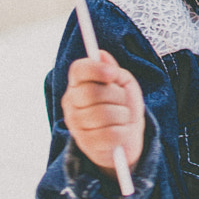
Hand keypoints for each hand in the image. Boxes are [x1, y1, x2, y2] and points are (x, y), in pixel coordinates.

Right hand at [61, 50, 144, 177]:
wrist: (127, 140)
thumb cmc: (123, 107)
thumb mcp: (123, 84)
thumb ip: (113, 70)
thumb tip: (101, 55)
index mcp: (78, 84)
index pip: (78, 70)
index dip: (95, 69)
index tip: (113, 74)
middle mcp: (71, 103)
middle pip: (92, 91)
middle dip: (117, 95)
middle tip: (122, 100)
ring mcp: (75, 124)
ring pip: (104, 114)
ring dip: (122, 115)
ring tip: (122, 118)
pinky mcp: (86, 144)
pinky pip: (110, 134)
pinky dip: (122, 132)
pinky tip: (121, 132)